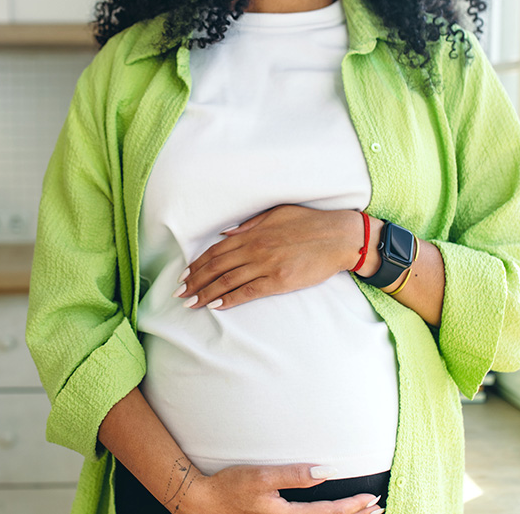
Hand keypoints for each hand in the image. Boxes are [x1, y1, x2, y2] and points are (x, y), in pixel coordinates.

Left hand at [174, 204, 362, 309]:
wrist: (339, 237)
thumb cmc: (310, 223)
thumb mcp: (276, 214)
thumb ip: (249, 225)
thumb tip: (226, 234)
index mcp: (252, 233)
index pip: (216, 251)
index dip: (197, 264)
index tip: (185, 275)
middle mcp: (255, 249)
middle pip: (216, 268)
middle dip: (195, 281)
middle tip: (180, 294)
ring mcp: (266, 265)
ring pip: (227, 281)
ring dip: (205, 293)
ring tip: (191, 303)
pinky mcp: (279, 281)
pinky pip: (248, 292)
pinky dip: (229, 299)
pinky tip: (215, 305)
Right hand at [181, 463, 383, 513]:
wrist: (204, 501)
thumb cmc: (229, 487)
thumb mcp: (261, 476)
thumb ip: (294, 475)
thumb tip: (324, 472)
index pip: (328, 513)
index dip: (351, 507)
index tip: (371, 499)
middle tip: (378, 509)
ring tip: (364, 512)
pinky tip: (329, 512)